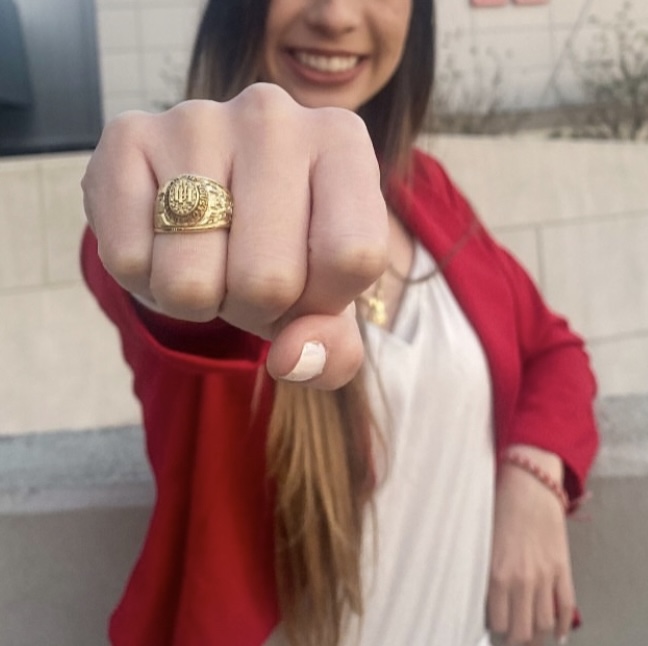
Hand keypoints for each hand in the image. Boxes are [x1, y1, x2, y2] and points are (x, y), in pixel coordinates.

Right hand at [82, 83, 387, 388]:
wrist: (206, 202)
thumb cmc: (280, 252)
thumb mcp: (324, 303)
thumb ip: (335, 349)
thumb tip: (292, 359)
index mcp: (342, 142)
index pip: (353, 257)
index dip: (322, 300)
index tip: (308, 282)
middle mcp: (272, 115)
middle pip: (268, 280)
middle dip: (252, 305)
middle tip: (244, 272)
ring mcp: (195, 119)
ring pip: (190, 281)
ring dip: (196, 298)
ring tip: (205, 256)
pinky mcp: (126, 135)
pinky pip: (127, 261)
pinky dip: (144, 278)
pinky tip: (162, 238)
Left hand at [488, 446, 574, 644]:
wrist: (529, 485)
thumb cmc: (498, 507)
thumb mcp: (483, 540)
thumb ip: (485, 570)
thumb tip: (483, 595)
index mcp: (497, 573)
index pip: (497, 621)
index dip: (496, 631)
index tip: (493, 630)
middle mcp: (522, 580)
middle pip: (523, 631)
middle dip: (516, 641)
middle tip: (511, 640)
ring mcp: (545, 576)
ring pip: (545, 625)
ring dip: (538, 637)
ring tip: (530, 639)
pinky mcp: (562, 568)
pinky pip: (566, 606)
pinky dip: (563, 625)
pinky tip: (557, 633)